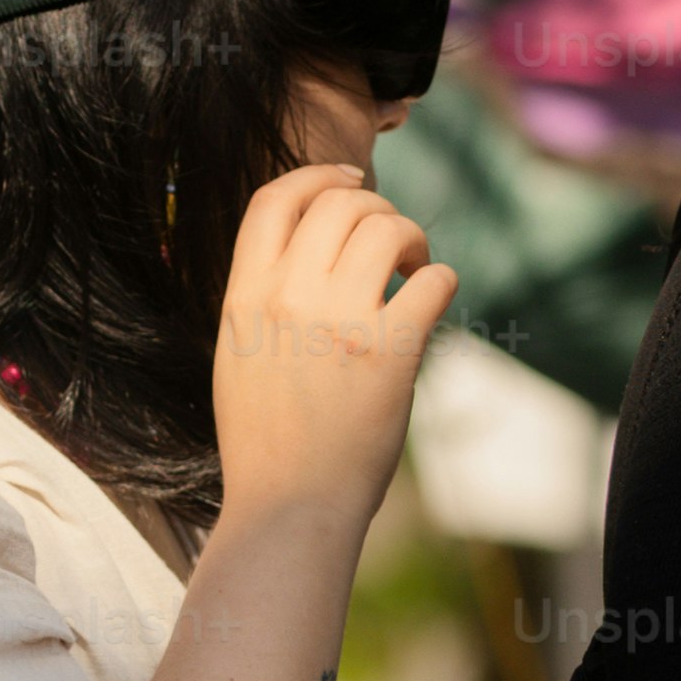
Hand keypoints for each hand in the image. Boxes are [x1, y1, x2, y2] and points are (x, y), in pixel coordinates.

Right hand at [207, 160, 448, 531]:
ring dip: (411, 240)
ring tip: (412, 271)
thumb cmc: (267, 438)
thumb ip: (265, 297)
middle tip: (391, 244)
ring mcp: (338, 320)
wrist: (289, 505)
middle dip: (376, 207)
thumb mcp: (238, 353)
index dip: (317, 175)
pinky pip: (434, 280)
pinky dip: (442, 282)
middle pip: (339, 201)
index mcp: (244, 295)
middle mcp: (287, 296)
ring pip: (387, 227)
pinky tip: (433, 302)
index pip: (274, 198)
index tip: (349, 178)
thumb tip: (312, 251)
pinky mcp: (389, 350)